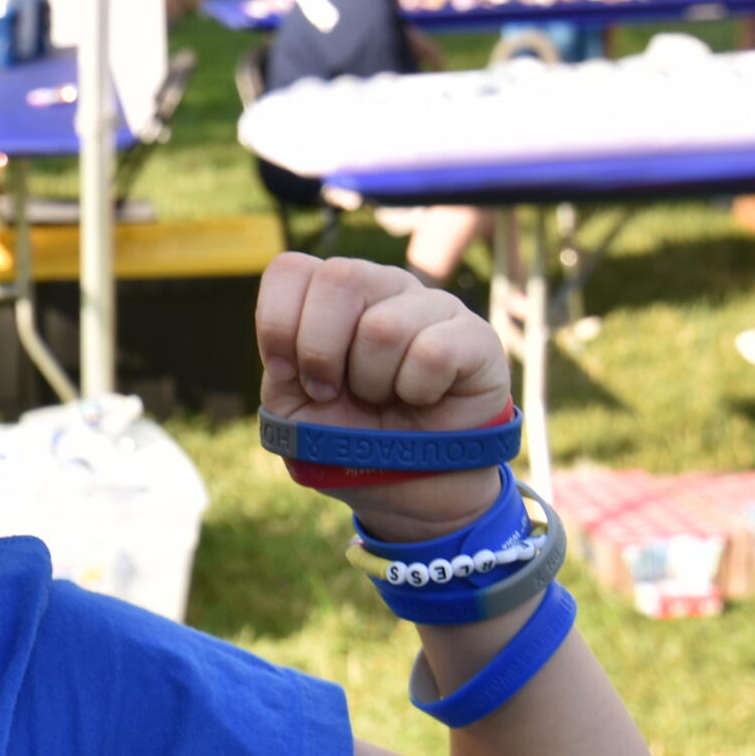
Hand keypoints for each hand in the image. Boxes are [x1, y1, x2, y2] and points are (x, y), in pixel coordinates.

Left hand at [255, 254, 512, 540]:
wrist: (408, 486)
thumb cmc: (349, 438)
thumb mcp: (294, 409)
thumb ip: (281, 368)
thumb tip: (294, 347)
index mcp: (332, 295)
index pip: (291, 269)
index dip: (277, 324)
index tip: (288, 373)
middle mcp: (383, 287)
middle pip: (339, 276)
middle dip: (321, 351)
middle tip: (332, 390)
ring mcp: (433, 305)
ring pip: (383, 326)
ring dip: (373, 382)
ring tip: (386, 398)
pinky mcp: (477, 337)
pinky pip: (434, 353)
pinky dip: (417, 392)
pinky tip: (424, 400)